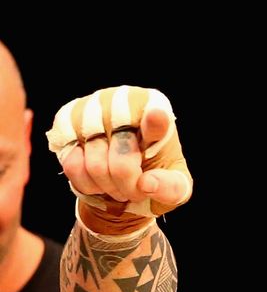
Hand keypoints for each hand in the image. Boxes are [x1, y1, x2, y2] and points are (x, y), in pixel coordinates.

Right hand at [47, 85, 191, 217]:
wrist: (121, 174)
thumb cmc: (154, 173)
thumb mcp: (175, 185)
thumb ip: (170, 187)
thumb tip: (147, 183)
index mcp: (158, 108)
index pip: (156, 119)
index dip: (154, 122)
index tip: (157, 117)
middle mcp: (124, 100)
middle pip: (122, 155)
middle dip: (127, 183)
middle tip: (133, 191)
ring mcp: (93, 106)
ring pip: (94, 164)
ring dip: (106, 185)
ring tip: (117, 184)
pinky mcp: (67, 120)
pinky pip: (72, 163)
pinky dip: (84, 181)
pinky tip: (96, 177)